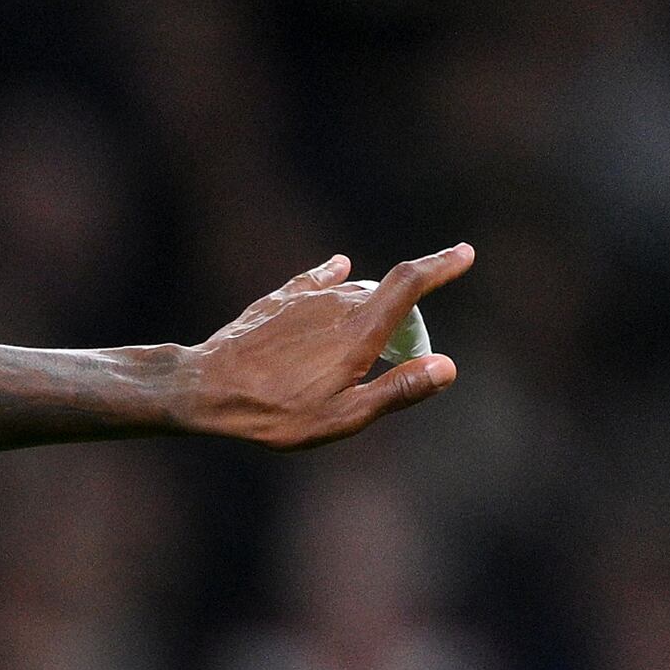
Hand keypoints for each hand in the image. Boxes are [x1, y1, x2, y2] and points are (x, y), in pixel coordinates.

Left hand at [178, 245, 472, 448]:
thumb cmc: (274, 412)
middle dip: (402, 314)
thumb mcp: (342, 417)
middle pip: (384, 293)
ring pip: (351, 292)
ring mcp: (303, 299)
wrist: (204, 391)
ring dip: (367, 307)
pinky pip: (316, 281)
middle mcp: (335, 303)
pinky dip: (334, 277)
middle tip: (400, 354)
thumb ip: (397, 390)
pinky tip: (339, 268)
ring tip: (359, 344)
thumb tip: (447, 367)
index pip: (411, 283)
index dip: (442, 265)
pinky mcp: (277, 301)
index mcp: (359, 329)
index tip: (466, 253)